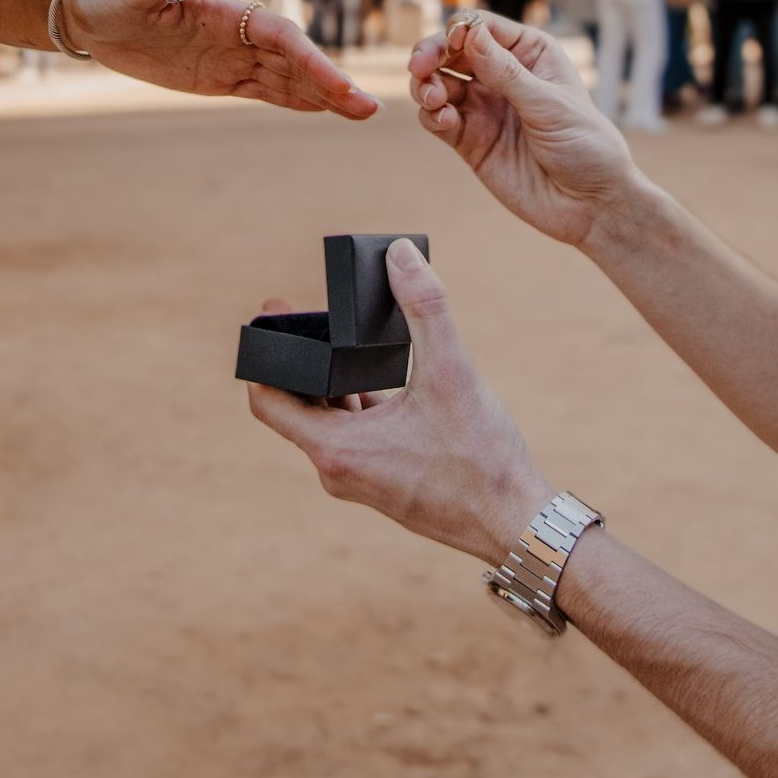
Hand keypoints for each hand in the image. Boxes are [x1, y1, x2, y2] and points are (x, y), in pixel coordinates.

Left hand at [61, 0, 377, 119]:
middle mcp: (236, 32)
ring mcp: (230, 56)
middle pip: (295, 60)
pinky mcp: (218, 76)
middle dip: (331, 85)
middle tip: (370, 109)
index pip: (282, 37)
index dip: (314, 62)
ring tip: (361, 113)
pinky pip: (264, 90)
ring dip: (322, 96)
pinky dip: (295, 101)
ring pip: (286, 79)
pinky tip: (322, 110)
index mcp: (226, 11)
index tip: (340, 86)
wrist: (89, 13)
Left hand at [246, 240, 552, 562]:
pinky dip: (359, 404)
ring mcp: (361, 480)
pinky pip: (356, 436)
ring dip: (332, 381)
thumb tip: (401, 253)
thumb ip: (425, 307)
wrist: (515, 524)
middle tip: (305, 311)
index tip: (270, 316)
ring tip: (343, 338)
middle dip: (300, 359)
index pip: (267, 401)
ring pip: (330, 422)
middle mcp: (338, 471)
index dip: (262, 356)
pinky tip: (383, 380)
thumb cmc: (481, 459)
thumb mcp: (452, 372)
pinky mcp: (385, 483)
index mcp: (336, 449)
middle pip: (297, 407)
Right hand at [409, 12, 637, 248]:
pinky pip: (438, 119)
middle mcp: (502, 75)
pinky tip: (442, 120)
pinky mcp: (471, 140)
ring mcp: (484, 108)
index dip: (459, 30)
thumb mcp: (550, 105)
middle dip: (431, 55)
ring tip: (434, 99)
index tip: (449, 46)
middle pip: (451, 52)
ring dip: (427, 86)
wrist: (590, 205)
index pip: (483, 27)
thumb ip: (506, 72)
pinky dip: (431, 115)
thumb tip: (470, 32)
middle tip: (420, 67)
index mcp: (529, 54)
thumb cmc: (586, 146)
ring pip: (438, 83)